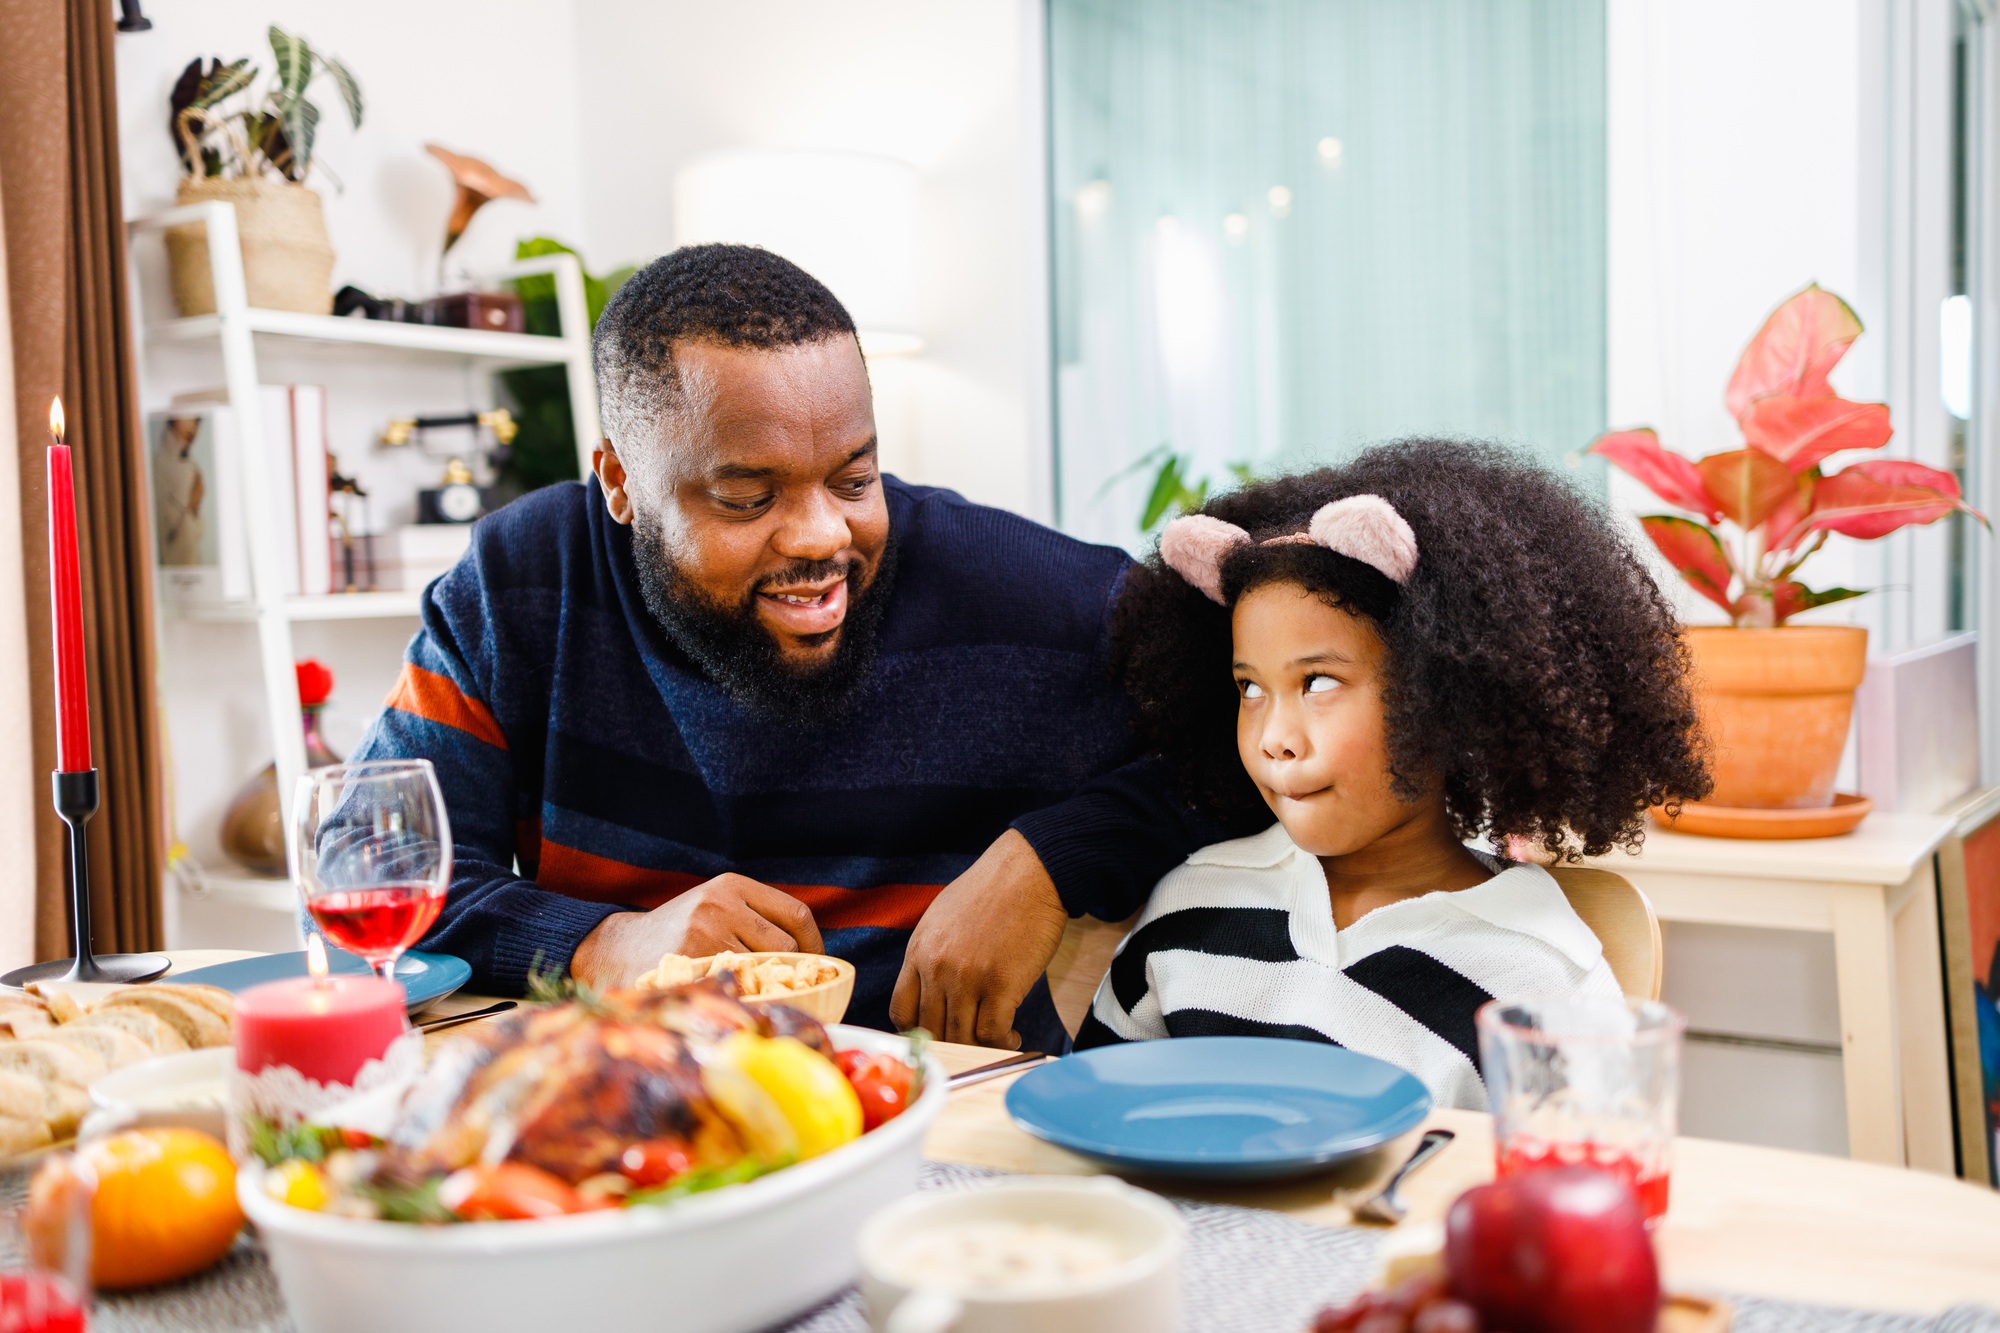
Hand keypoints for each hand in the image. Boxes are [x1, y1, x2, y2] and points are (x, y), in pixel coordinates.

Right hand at [570, 874, 822, 988]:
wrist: (619, 948)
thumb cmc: (678, 935)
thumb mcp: (715, 909)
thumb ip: (754, 921)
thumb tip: (815, 958)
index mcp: (732, 885)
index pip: (796, 915)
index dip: (815, 945)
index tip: (818, 965)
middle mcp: (721, 903)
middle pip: (785, 946)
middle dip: (792, 973)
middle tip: (791, 991)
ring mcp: (705, 932)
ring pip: (763, 970)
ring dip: (767, 989)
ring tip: (761, 998)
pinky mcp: (691, 961)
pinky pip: (737, 987)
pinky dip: (744, 1000)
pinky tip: (737, 1004)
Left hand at [890, 829, 1068, 1048]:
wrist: (1029, 871)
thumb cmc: (992, 891)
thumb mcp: (942, 918)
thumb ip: (932, 954)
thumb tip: (932, 989)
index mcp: (919, 951)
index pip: (901, 1011)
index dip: (920, 1030)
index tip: (940, 1033)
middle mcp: (937, 968)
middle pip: (932, 1030)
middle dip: (952, 1043)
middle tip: (972, 1042)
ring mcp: (967, 977)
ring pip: (961, 1038)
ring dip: (979, 1047)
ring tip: (998, 1039)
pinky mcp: (1000, 984)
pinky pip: (992, 1033)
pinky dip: (1002, 1042)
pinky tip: (1012, 1034)